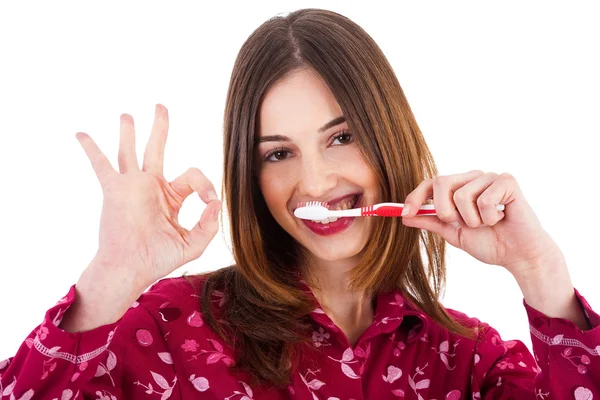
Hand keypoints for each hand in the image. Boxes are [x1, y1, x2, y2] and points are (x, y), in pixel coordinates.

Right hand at [75, 104, 221, 289]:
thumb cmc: (159, 259)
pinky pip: (101, 165)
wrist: (130, 269)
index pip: (193, 176)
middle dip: (159, 127)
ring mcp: (132, 187)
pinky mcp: (114, 190)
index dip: (205, 184)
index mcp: (172, 197)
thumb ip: (208, 225)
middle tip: (161, 106)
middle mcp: (152, 187)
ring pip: (130, 152)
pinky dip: (91, 149)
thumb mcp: (192, 244)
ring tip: (127, 115)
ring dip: (129, 132)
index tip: (208, 202)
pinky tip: (81, 134)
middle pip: (156, 149)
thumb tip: (216, 203)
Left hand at [400, 170, 561, 276]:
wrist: (519, 256)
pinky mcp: (507, 181)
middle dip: (446, 211)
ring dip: (472, 220)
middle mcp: (473, 178)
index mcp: (460, 187)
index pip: (430, 183)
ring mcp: (490, 178)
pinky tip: (501, 218)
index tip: (404, 214)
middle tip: (462, 225)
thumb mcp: (454, 234)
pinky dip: (489, 218)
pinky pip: (483, 200)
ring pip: (461, 195)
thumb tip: (405, 217)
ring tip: (488, 223)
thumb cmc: (491, 242)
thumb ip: (431, 222)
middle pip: (441, 183)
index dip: (415, 196)